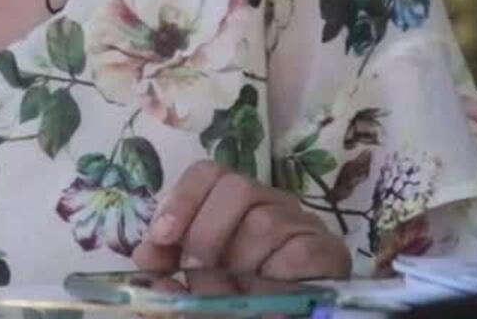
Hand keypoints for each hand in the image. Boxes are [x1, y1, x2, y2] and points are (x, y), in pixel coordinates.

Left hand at [132, 160, 350, 279]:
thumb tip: (146, 259)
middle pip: (237, 187)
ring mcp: (304, 225)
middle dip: (206, 231)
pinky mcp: (330, 252)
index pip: (209, 173)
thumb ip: (170, 269)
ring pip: (265, 221)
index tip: (161, 238)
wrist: (288, 316)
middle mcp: (273, 204)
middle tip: (195, 269)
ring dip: (241, 261)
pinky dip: (275, 276)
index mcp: (236, 204)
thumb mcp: (196, 284)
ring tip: (239, 287)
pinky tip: (270, 291)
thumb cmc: (241, 300)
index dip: (182, 200)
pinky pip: (298, 251)